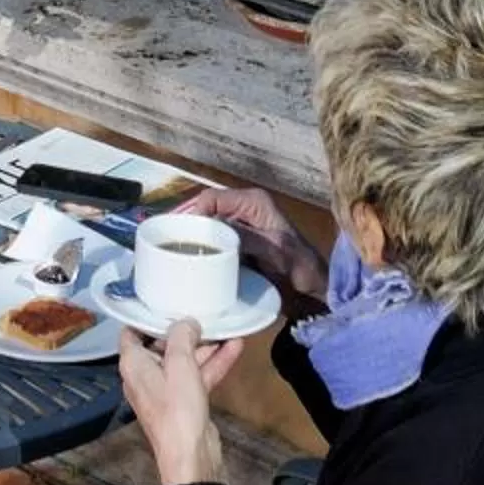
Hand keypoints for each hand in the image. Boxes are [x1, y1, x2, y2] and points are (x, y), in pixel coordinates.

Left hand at [120, 320, 243, 484]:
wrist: (192, 457)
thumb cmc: (177, 407)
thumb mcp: (180, 364)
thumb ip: (182, 336)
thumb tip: (187, 323)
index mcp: (133, 365)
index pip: (131, 333)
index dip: (146, 317)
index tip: (164, 301)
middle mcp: (146, 376)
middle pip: (162, 345)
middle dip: (183, 330)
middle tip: (202, 310)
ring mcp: (167, 391)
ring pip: (184, 361)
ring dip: (205, 346)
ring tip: (225, 325)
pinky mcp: (186, 403)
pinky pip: (197, 376)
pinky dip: (213, 363)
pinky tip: (235, 347)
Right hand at [179, 182, 328, 303]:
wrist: (314, 286)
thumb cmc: (299, 265)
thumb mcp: (273, 249)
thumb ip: (245, 237)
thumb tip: (212, 231)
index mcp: (253, 201)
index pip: (213, 198)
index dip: (192, 211)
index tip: (177, 230)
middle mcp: (245, 207)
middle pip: (207, 208)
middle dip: (189, 222)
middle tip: (169, 240)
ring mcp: (243, 224)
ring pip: (209, 223)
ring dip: (194, 234)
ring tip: (175, 249)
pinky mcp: (240, 241)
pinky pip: (216, 237)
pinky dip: (203, 245)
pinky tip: (192, 257)